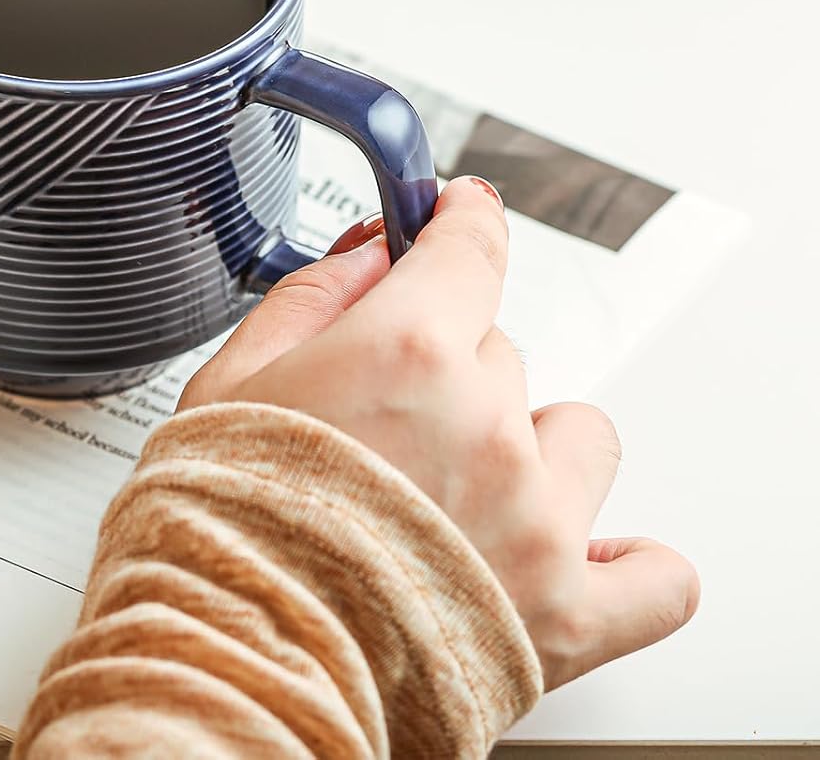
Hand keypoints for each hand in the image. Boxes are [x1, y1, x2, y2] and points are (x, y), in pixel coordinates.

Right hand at [180, 176, 698, 689]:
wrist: (231, 659)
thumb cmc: (218, 525)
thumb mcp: (230, 377)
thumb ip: (313, 296)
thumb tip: (372, 251)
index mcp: (405, 352)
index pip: (470, 248)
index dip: (461, 221)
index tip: (460, 216)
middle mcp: (484, 425)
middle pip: (502, 351)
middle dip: (450, 368)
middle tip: (387, 424)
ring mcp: (535, 521)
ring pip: (579, 436)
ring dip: (532, 448)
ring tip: (462, 496)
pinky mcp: (567, 617)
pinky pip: (657, 579)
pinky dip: (627, 566)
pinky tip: (580, 558)